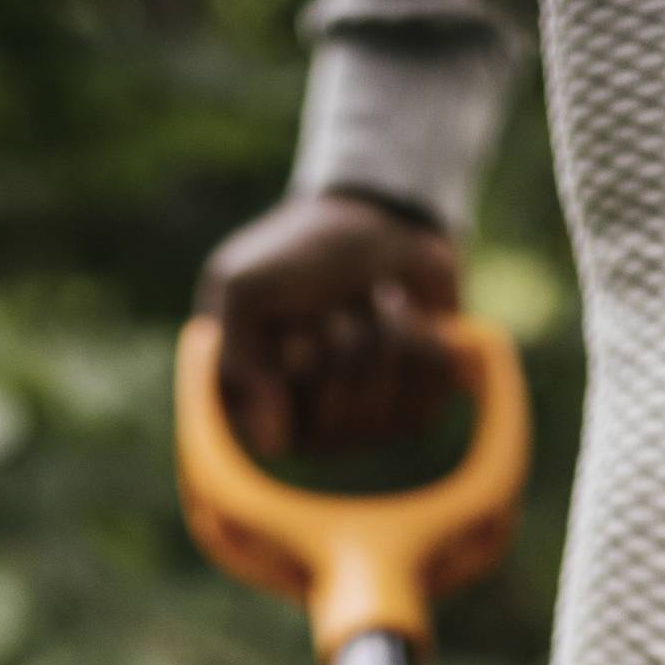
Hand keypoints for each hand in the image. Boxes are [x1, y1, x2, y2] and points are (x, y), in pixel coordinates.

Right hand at [197, 189, 459, 462]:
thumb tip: (271, 444)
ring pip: (382, 400)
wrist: (379, 220)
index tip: (293, 326)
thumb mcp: (245, 284)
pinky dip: (422, 338)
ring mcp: (360, 430)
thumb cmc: (302, 253)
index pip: (277, 428)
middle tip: (335, 302)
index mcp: (251, 404)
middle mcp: (303, 429)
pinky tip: (408, 316)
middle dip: (342, 337)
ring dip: (382, 330)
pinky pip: (427, 393)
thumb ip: (237, 358)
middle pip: (335, 411)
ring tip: (371, 298)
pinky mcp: (412, 415)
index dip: (296, 365)